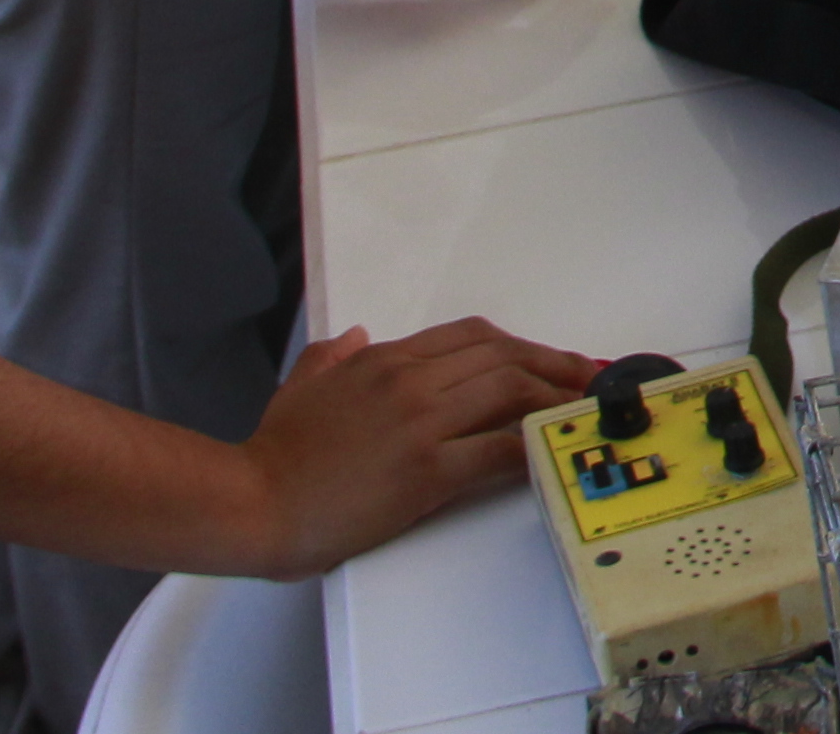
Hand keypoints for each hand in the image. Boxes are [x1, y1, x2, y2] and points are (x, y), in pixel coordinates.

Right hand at [220, 318, 606, 579]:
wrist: (251, 502)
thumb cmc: (274, 454)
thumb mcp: (302, 385)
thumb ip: (332, 357)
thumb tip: (355, 337)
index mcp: (384, 359)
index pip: (472, 337)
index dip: (521, 345)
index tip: (548, 359)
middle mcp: (408, 380)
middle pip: (503, 356)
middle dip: (554, 364)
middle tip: (588, 377)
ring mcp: (419, 422)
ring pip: (509, 392)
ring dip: (554, 398)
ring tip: (581, 409)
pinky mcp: (426, 469)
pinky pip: (497, 450)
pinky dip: (532, 446)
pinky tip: (551, 449)